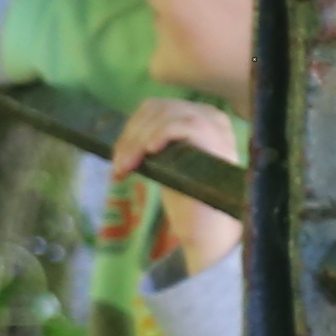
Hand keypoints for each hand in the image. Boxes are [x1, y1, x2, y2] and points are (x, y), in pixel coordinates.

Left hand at [111, 98, 243, 274]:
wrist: (208, 227)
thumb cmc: (187, 196)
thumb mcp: (165, 161)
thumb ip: (152, 141)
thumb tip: (122, 136)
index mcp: (200, 117)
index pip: (158, 108)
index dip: (132, 128)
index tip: (118, 156)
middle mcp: (212, 116)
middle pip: (159, 108)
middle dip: (132, 136)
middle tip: (119, 165)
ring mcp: (216, 127)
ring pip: (168, 115)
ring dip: (139, 141)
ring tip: (128, 167)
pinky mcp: (217, 140)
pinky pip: (183, 125)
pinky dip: (161, 135)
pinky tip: (150, 152)